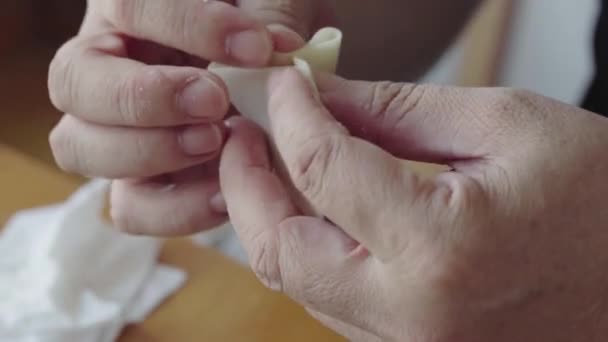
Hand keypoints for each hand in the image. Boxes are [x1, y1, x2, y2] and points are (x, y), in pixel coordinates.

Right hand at [48, 0, 334, 234]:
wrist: (271, 74)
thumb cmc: (262, 33)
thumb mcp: (269, 5)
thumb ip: (269, 12)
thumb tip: (276, 47)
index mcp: (132, 11)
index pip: (127, 7)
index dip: (189, 28)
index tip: (259, 48)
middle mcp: (109, 69)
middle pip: (73, 84)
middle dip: (145, 98)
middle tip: (215, 102)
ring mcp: (118, 131)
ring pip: (80, 148)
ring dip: (148, 152)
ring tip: (217, 143)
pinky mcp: (145, 182)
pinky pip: (129, 207)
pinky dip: (172, 209)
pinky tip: (225, 194)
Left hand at [220, 69, 607, 340]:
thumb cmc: (603, 198)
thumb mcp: (506, 125)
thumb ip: (398, 110)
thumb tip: (323, 95)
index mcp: (441, 249)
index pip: (322, 169)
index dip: (291, 114)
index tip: (284, 83)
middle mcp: (411, 315)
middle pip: (280, 250)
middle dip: (247, 184)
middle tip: (244, 131)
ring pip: (299, 280)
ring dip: (272, 216)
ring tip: (274, 159)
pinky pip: (332, 297)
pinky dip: (310, 247)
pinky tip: (316, 204)